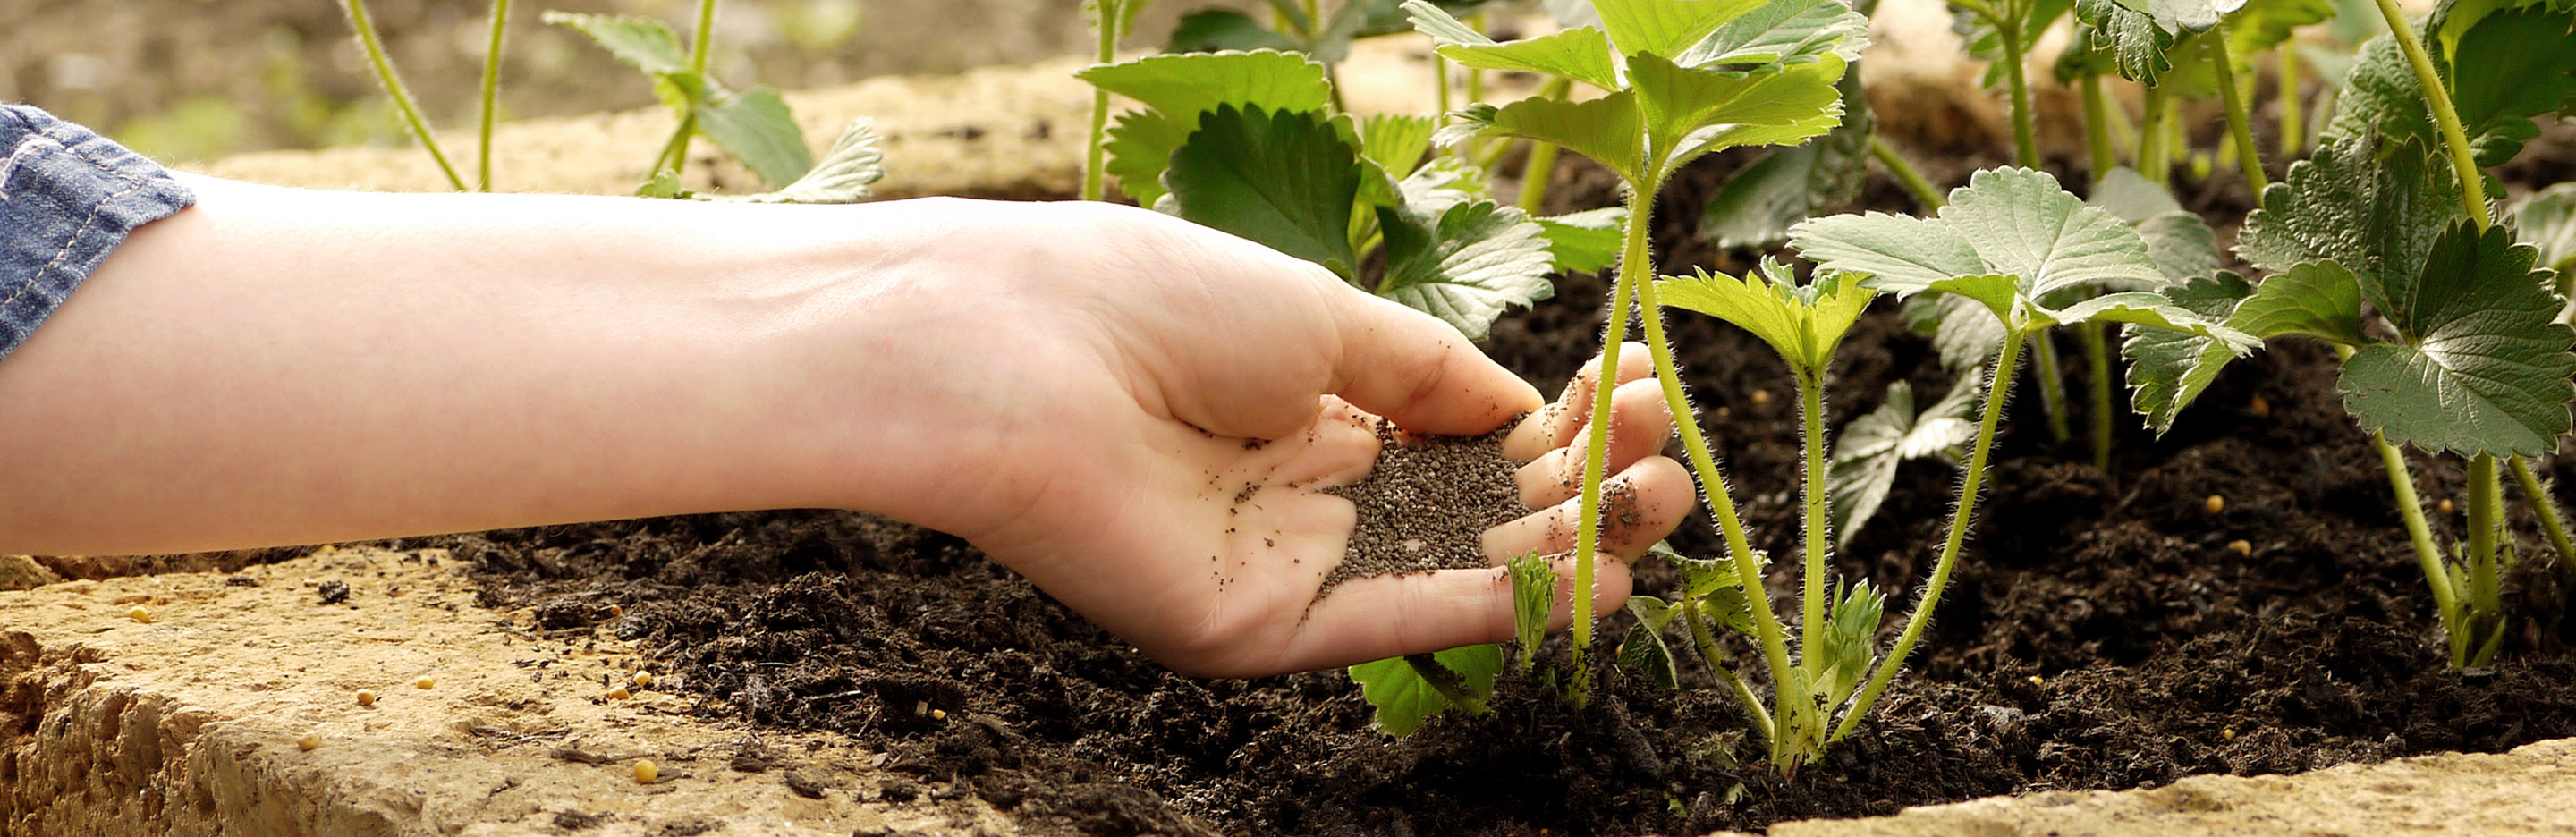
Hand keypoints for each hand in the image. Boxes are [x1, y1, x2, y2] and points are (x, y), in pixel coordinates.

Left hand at [905, 201, 1695, 677]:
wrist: (1019, 355)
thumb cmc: (1154, 302)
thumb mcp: (1323, 315)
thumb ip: (1431, 375)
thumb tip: (1525, 408)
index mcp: (1304, 406)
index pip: (1453, 430)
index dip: (1550, 419)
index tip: (1637, 389)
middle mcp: (1298, 494)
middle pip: (1466, 507)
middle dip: (1577, 484)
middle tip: (1674, 461)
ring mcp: (1279, 567)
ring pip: (1447, 569)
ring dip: (1563, 548)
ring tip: (1664, 513)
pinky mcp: (1258, 631)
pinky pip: (1395, 623)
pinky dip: (1497, 610)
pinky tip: (1593, 586)